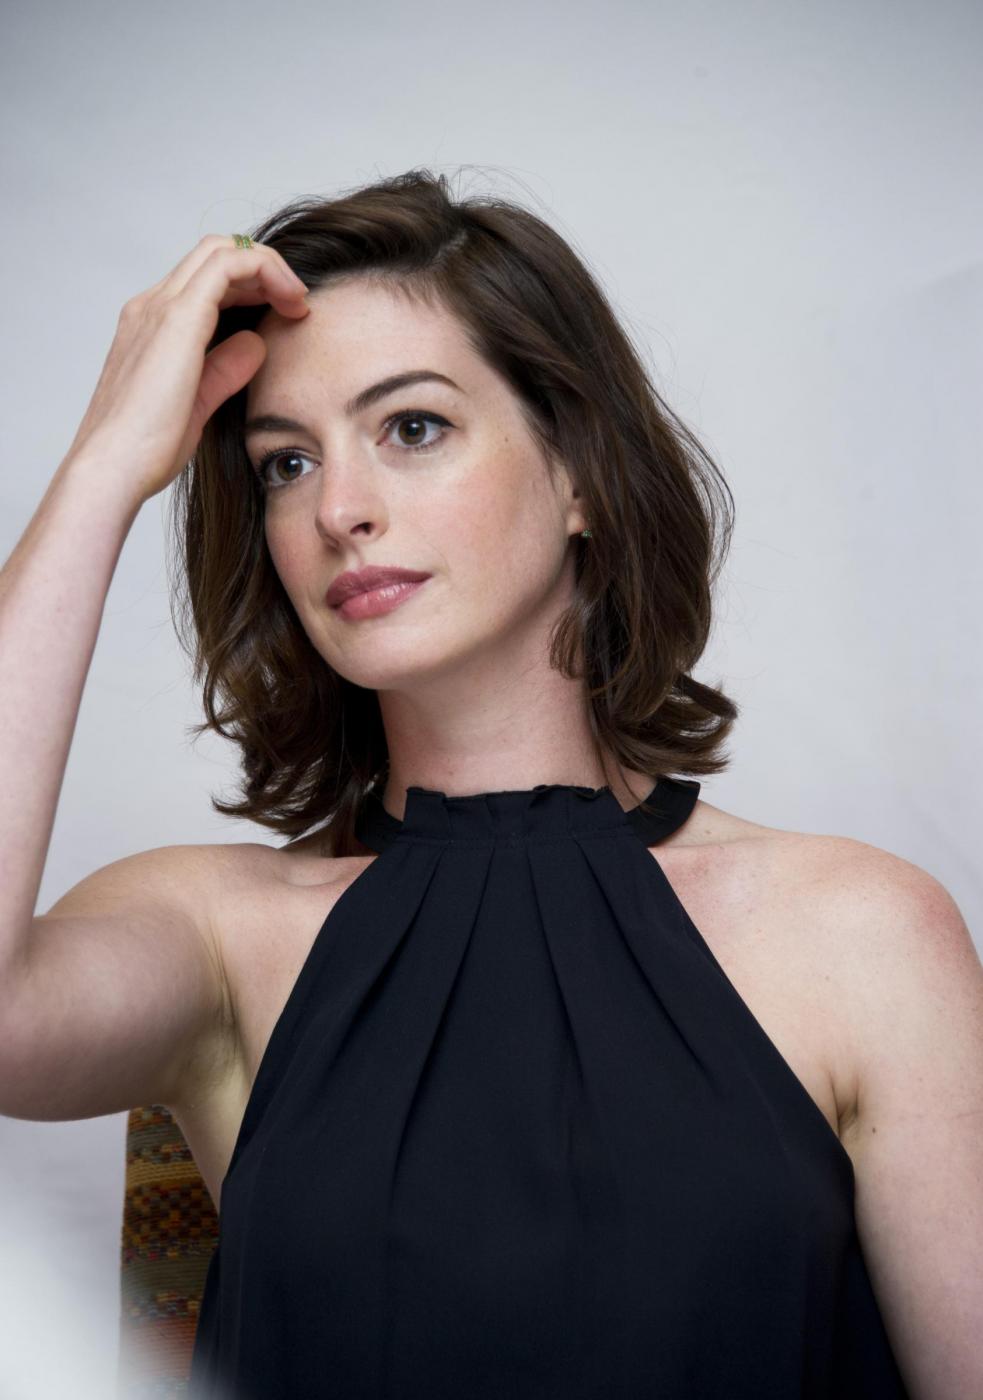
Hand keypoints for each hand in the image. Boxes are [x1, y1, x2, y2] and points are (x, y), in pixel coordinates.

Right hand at [64, 234, 309, 504]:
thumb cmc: (145, 448)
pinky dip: (265, 271)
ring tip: (297, 301)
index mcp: (152, 326)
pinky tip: (290, 301)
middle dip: (263, 270)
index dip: (251, 286)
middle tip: (296, 303)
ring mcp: (160, 307)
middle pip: (214, 254)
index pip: (205, 280)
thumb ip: (224, 370)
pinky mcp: (178, 318)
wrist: (113, 468)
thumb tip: (256, 343)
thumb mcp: (197, 403)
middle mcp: (152, 307)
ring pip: (221, 251)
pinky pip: (228, 265)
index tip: (285, 314)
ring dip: (268, 267)